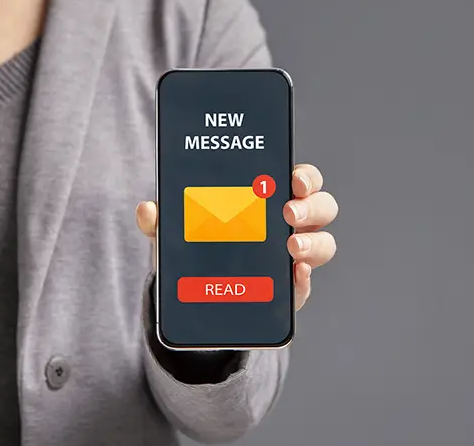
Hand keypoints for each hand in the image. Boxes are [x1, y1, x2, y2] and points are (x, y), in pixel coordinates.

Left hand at [135, 163, 337, 310]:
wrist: (200, 296)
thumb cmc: (200, 249)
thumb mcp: (179, 233)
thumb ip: (163, 221)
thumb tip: (148, 210)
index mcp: (272, 198)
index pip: (302, 179)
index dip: (305, 176)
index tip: (293, 179)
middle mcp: (293, 224)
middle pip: (323, 207)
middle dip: (311, 206)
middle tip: (288, 212)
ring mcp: (297, 257)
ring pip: (325, 244)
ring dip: (314, 243)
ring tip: (291, 248)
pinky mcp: (292, 290)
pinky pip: (307, 284)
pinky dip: (304, 280)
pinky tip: (294, 276)